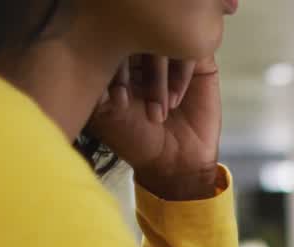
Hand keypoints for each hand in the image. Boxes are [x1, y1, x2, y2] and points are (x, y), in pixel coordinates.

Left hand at [89, 54, 222, 200]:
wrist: (174, 161)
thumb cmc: (136, 138)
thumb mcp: (106, 113)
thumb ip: (96, 86)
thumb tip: (93, 59)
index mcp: (119, 59)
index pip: (112, 40)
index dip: (111, 62)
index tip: (116, 97)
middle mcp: (146, 53)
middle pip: (139, 37)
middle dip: (134, 71)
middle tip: (132, 101)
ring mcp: (174, 57)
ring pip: (165, 45)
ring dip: (158, 79)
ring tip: (156, 113)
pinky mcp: (200, 65)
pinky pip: (192, 55)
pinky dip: (180, 78)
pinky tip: (173, 103)